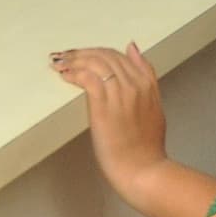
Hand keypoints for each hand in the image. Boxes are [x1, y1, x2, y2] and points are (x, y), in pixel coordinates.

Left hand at [52, 43, 167, 191]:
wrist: (142, 169)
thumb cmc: (146, 146)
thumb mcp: (154, 106)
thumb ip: (147, 76)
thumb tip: (133, 48)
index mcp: (146, 84)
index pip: (120, 56)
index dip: (99, 52)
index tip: (84, 54)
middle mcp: (133, 84)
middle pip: (105, 56)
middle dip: (83, 53)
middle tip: (66, 56)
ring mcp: (119, 94)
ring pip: (94, 63)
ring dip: (74, 60)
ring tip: (61, 64)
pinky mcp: (103, 106)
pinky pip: (87, 78)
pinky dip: (74, 73)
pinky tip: (65, 76)